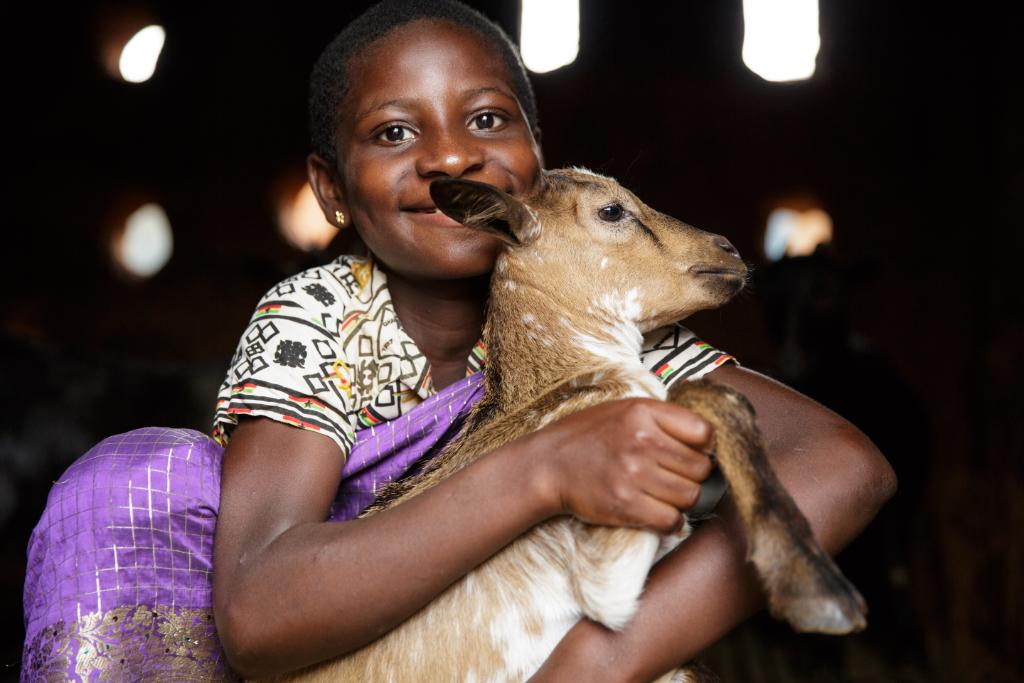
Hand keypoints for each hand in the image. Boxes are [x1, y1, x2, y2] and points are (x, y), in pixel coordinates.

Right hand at [527, 398, 713, 532]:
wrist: (548, 464)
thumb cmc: (588, 436)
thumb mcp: (624, 409)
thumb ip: (663, 418)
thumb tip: (707, 440)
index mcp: (644, 411)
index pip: (704, 433)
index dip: (703, 447)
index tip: (692, 453)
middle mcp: (642, 440)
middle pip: (701, 468)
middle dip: (693, 476)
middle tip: (674, 477)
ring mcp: (633, 473)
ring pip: (690, 496)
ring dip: (682, 500)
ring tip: (662, 493)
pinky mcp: (625, 504)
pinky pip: (672, 520)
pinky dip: (670, 521)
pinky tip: (657, 512)